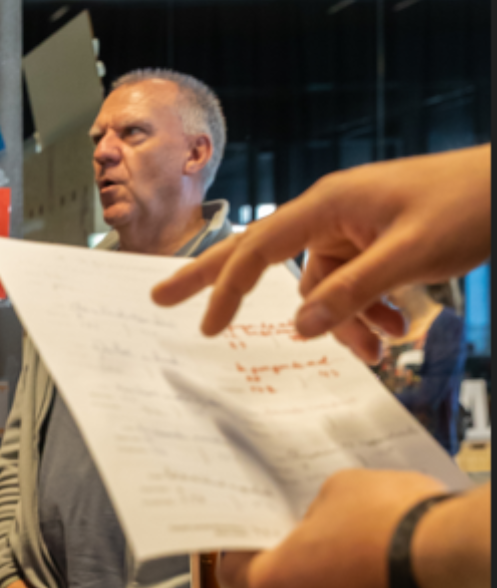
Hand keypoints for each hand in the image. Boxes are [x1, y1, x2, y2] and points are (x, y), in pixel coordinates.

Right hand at [152, 146, 491, 362]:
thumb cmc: (468, 203)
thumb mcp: (408, 255)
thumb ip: (352, 293)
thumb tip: (301, 328)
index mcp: (328, 205)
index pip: (258, 249)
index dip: (226, 289)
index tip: (206, 327)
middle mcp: (330, 215)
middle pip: (257, 253)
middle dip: (216, 282)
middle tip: (160, 296)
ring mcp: (351, 231)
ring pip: (322, 289)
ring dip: (345, 323)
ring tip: (380, 344)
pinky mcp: (372, 246)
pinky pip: (351, 289)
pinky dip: (367, 314)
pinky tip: (393, 328)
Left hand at [217, 469, 447, 587]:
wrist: (460, 567)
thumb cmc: (399, 531)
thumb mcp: (341, 489)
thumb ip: (314, 510)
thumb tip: (320, 516)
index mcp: (272, 587)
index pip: (231, 573)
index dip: (241, 551)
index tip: (250, 538)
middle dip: (300, 569)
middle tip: (322, 540)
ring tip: (369, 558)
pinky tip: (393, 582)